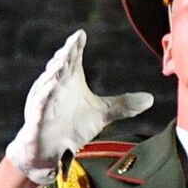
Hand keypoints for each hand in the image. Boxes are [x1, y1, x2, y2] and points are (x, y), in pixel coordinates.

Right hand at [5, 29, 152, 183]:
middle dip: (64, 54)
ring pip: (47, 82)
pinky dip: (44, 96)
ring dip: (53, 72)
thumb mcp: (101, 114)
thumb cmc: (72, 127)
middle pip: (59, 66)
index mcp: (69, 80)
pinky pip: (39, 104)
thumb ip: (123, 105)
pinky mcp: (36, 118)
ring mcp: (44, 101)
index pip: (72, 59)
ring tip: (61, 61)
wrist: (50, 152)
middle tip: (72, 43)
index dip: (75, 46)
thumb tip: (151, 99)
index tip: (81, 34)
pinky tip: (51, 88)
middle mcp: (55, 87)